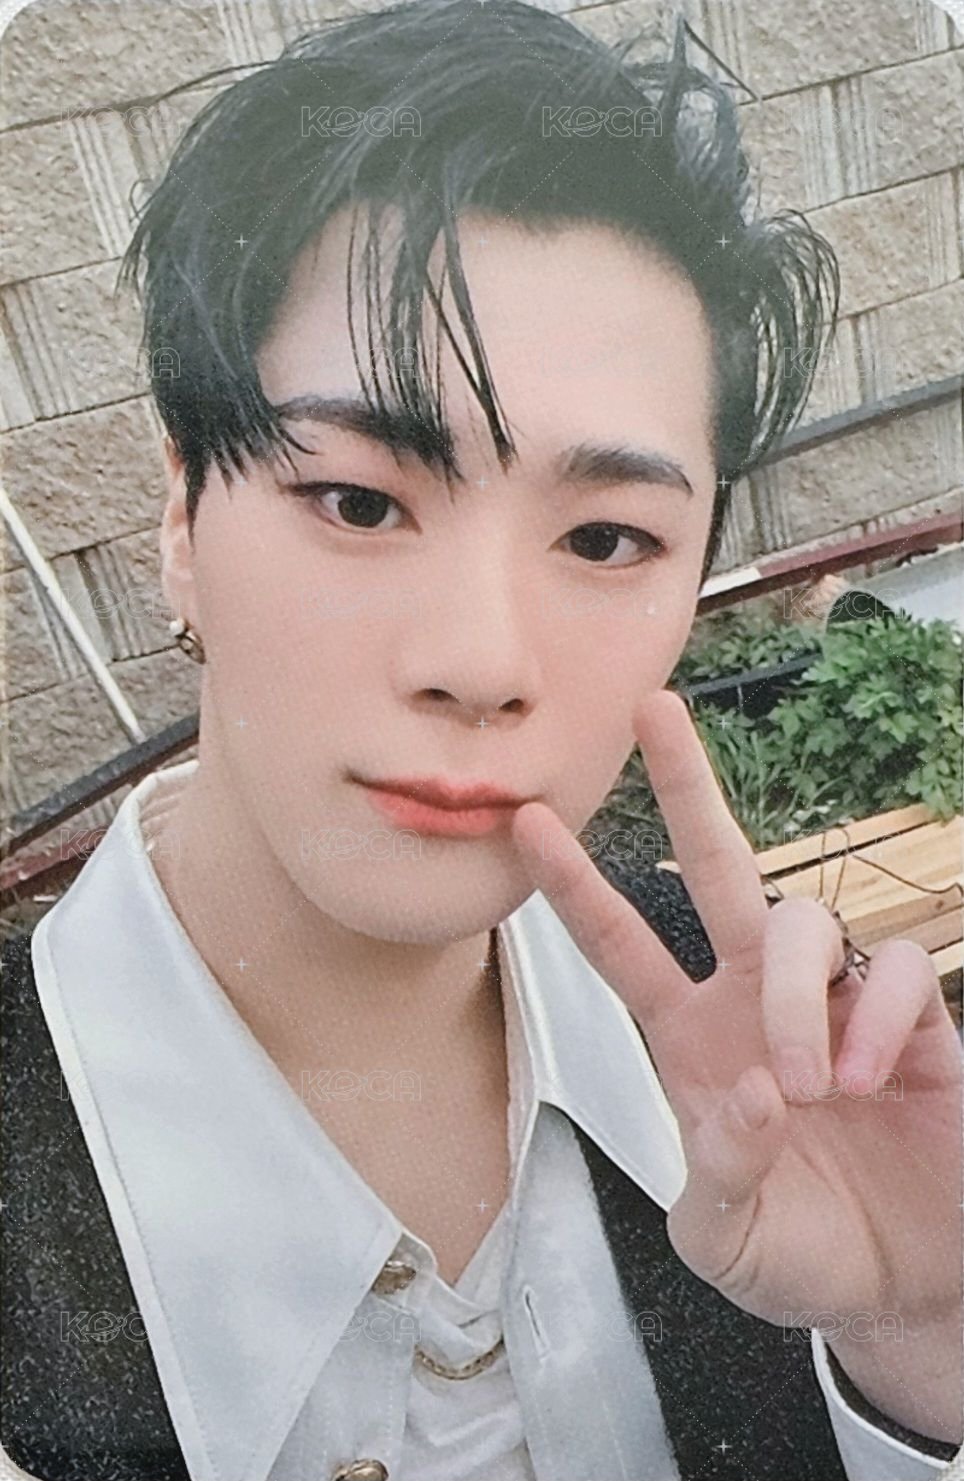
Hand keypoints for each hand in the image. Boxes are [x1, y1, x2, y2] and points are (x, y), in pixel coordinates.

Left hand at [509, 689, 961, 1441]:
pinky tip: (872, 1078)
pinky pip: (897, 968)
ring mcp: (835, 1003)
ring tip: (809, 1085)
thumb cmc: (803, 1255)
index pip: (623, 949)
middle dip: (689, 788)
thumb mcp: (730, 1244)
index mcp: (691, 1042)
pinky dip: (881, 1016)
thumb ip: (720, 1179)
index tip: (526, 824)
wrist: (907, 1288)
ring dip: (796, 996)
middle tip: (656, 710)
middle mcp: (756, 1002)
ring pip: (804, 921)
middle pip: (718, 868)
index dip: (575, 890)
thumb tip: (747, 1092)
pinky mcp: (916, 1021)